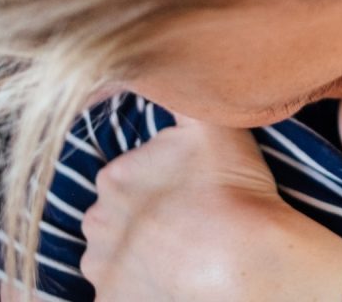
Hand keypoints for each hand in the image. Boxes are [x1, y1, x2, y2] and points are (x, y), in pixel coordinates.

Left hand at [80, 114, 341, 300]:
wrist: (243, 260)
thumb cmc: (232, 190)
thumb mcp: (211, 124)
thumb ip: (184, 93)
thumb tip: (165, 64)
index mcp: (114, 177)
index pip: (127, 180)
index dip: (160, 188)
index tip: (190, 195)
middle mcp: (98, 223)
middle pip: (117, 221)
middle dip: (143, 224)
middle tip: (188, 226)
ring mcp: (103, 269)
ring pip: (116, 261)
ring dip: (140, 259)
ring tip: (185, 259)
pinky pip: (119, 296)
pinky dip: (140, 291)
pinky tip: (171, 285)